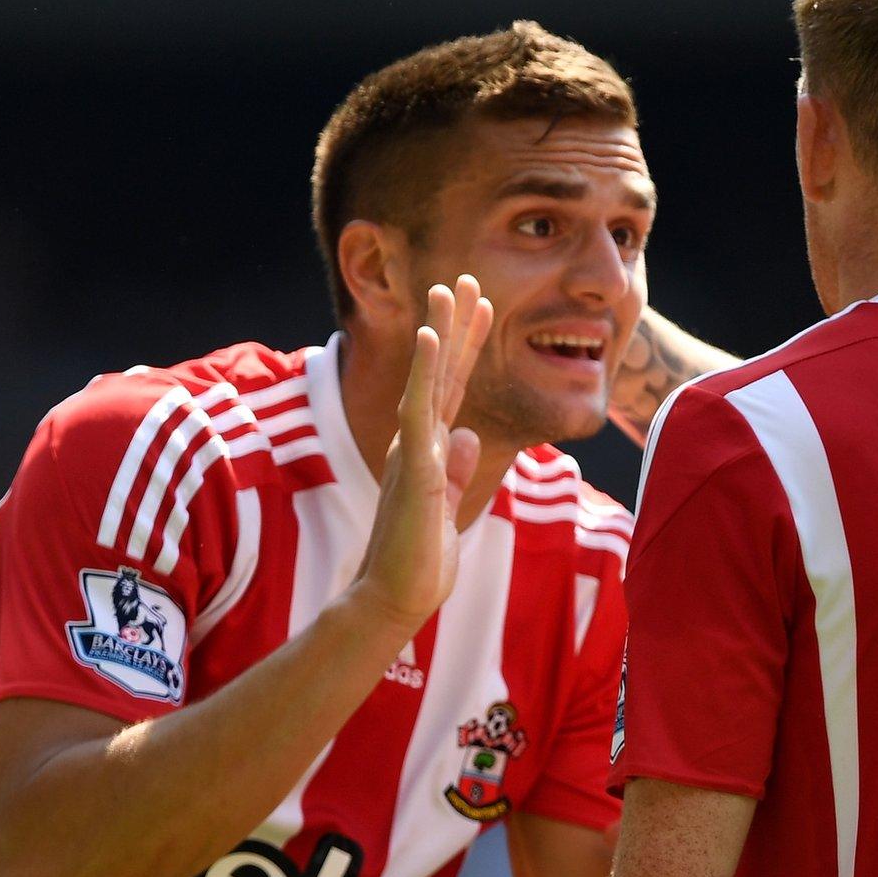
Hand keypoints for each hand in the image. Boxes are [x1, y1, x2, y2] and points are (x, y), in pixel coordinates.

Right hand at [353, 275, 493, 626]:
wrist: (396, 598)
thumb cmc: (419, 559)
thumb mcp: (448, 504)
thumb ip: (456, 467)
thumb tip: (471, 433)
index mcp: (430, 449)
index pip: (451, 387)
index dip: (465, 346)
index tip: (482, 307)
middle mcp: (419, 441)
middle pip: (440, 372)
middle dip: (454, 324)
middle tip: (464, 278)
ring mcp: (414, 450)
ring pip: (428, 379)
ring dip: (438, 333)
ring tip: (446, 289)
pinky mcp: (414, 466)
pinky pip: (418, 408)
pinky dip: (423, 371)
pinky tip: (429, 338)